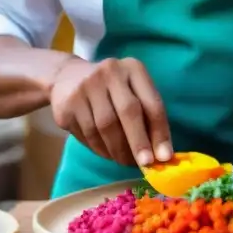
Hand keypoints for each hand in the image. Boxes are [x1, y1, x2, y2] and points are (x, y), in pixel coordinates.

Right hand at [49, 56, 172, 166]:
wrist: (67, 77)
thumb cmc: (111, 89)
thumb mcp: (132, 91)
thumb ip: (148, 117)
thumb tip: (161, 154)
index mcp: (133, 68)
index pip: (152, 103)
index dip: (160, 132)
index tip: (164, 157)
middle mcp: (109, 72)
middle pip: (128, 112)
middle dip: (139, 142)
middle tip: (145, 164)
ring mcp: (85, 86)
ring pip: (105, 127)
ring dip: (118, 150)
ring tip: (125, 160)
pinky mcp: (67, 104)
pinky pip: (88, 134)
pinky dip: (101, 149)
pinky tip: (107, 152)